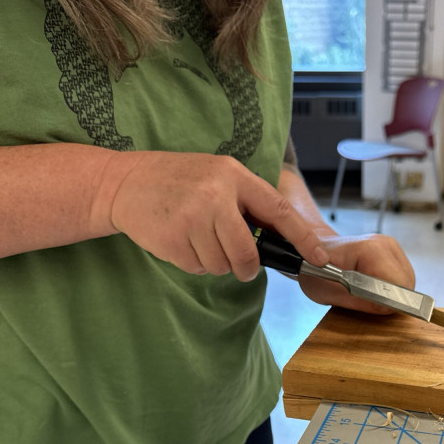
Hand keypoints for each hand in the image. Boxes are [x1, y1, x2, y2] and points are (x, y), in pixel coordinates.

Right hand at [99, 150, 328, 277]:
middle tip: (239, 265)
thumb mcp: (216, 176)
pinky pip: (198, 268)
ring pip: (222, 265)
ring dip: (214, 262)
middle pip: (247, 253)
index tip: (319, 257)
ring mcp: (191, 218)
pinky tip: (180, 240)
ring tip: (196, 238)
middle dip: (246, 267)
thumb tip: (280, 239)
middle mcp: (215, 196)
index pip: (278, 212)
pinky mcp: (172, 239)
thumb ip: (246, 202)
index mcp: (233, 176)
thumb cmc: (178, 181)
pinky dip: (193, 262)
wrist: (124, 182)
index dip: (302, 238)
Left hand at [297, 230, 416, 313]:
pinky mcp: (394, 253)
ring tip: (365, 292)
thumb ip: (361, 302)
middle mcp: (385, 245)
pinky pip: (403, 279)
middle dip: (389, 299)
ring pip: (407, 283)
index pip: (397, 285)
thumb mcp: (330, 293)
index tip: (371, 306)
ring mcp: (391, 247)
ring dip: (391, 295)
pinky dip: (392, 289)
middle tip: (364, 300)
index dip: (387, 301)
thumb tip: (387, 308)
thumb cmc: (316, 271)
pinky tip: (372, 286)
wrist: (312, 254)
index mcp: (370, 250)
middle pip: (405, 284)